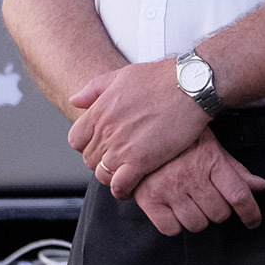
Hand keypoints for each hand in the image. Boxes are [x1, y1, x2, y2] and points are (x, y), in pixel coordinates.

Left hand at [67, 58, 210, 198]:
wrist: (189, 86)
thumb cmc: (161, 78)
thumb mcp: (122, 75)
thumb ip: (94, 89)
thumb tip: (75, 100)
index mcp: (99, 111)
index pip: (76, 140)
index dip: (87, 145)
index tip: (101, 145)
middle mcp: (106, 130)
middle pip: (89, 158)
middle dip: (101, 160)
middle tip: (118, 159)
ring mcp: (122, 147)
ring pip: (102, 174)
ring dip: (111, 175)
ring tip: (125, 173)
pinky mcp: (141, 160)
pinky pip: (120, 185)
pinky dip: (122, 189)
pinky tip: (131, 186)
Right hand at [132, 131, 264, 235]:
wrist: (139, 133)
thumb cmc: (179, 141)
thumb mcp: (210, 146)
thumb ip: (234, 170)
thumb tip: (259, 186)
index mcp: (210, 160)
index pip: (238, 194)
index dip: (251, 212)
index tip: (253, 222)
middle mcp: (191, 176)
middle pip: (219, 214)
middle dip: (218, 209)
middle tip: (207, 198)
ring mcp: (169, 189)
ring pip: (197, 224)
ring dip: (198, 218)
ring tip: (189, 202)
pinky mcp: (149, 199)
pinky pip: (171, 229)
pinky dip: (175, 224)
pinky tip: (173, 209)